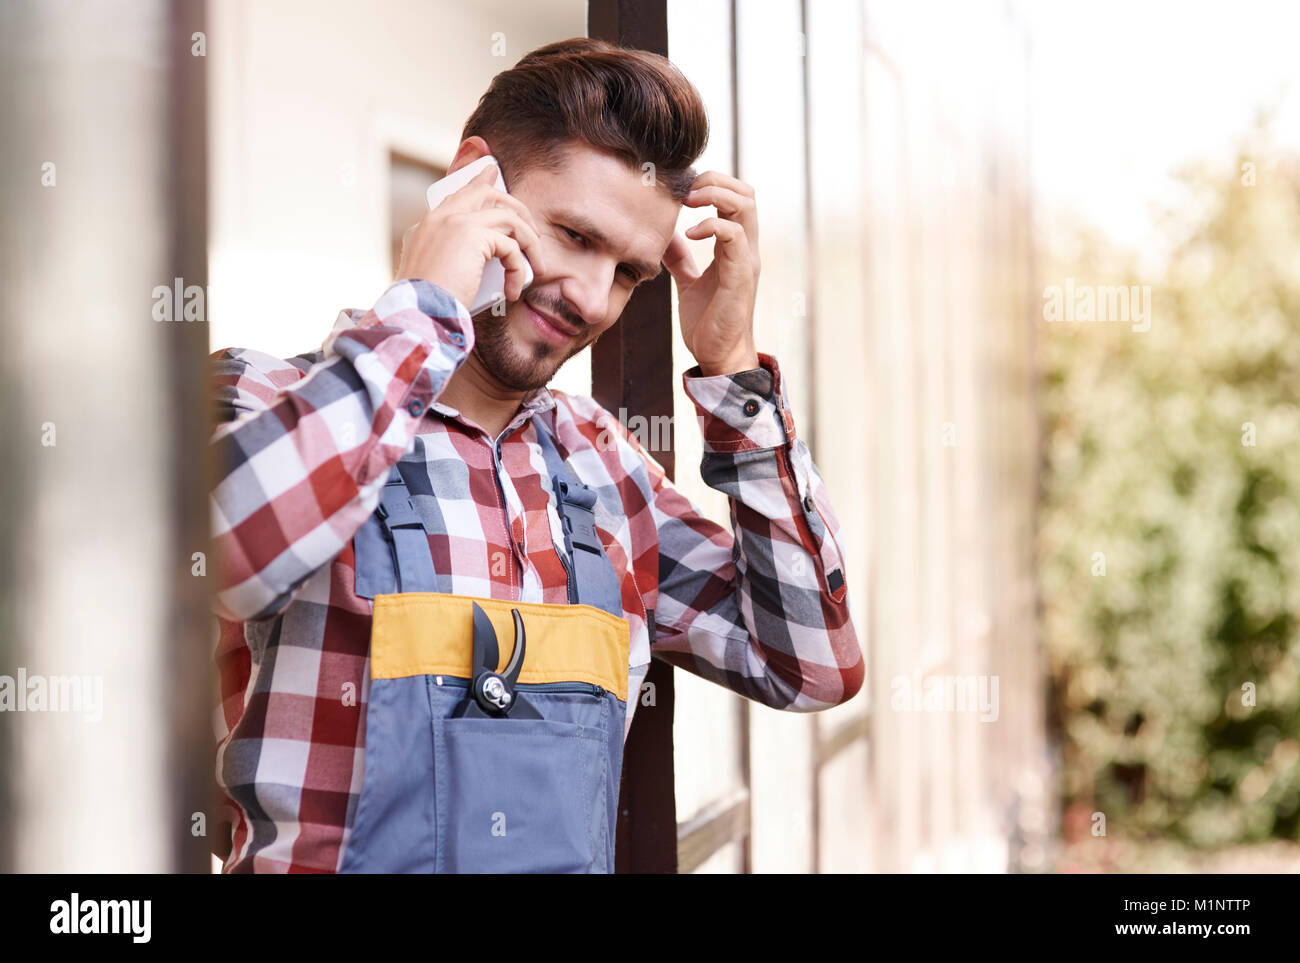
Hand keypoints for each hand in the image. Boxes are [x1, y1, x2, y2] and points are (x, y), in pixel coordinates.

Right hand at [394, 161, 547, 311]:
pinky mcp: (473, 235)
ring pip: (507, 217)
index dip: (478, 182)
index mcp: (429, 225)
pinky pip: (510, 246)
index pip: (457, 193)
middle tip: (533, 230)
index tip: (492, 173)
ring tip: (536, 267)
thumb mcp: (434, 275)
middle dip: (516, 206)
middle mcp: (440, 217)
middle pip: (486, 193)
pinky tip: (513, 290)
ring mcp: (456, 222)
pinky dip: (519, 269)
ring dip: (528, 243)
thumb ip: (451, 257)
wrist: (417, 312)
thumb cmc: (425, 305)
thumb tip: (480, 257)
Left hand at [662, 171, 760, 375]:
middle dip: (715, 181)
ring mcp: (746, 260)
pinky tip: (690, 233)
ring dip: (714, 194)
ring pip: (745, 205)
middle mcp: (745, 249)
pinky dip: (711, 225)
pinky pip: (733, 236)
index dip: (712, 184)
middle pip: (746, 193)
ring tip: (688, 201)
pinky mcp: (740, 275)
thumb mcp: (688, 282)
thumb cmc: (707, 323)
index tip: (681, 190)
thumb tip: (665, 236)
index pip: (736, 198)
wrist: (718, 356)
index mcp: (735, 248)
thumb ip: (681, 258)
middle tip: (685, 190)